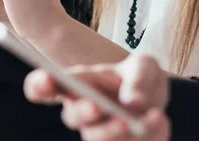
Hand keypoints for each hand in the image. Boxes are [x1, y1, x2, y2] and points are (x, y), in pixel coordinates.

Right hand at [24, 54, 169, 140]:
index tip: (47, 80)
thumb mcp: (144, 65)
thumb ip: (138, 77)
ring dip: (115, 131)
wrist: (154, 99)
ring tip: (140, 119)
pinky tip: (159, 120)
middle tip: (97, 106)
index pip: (43, 87)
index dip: (39, 85)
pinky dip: (147, 136)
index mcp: (76, 84)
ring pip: (96, 138)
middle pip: (71, 117)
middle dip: (83, 112)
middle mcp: (81, 111)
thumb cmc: (138, 77)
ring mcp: (99, 133)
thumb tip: (132, 102)